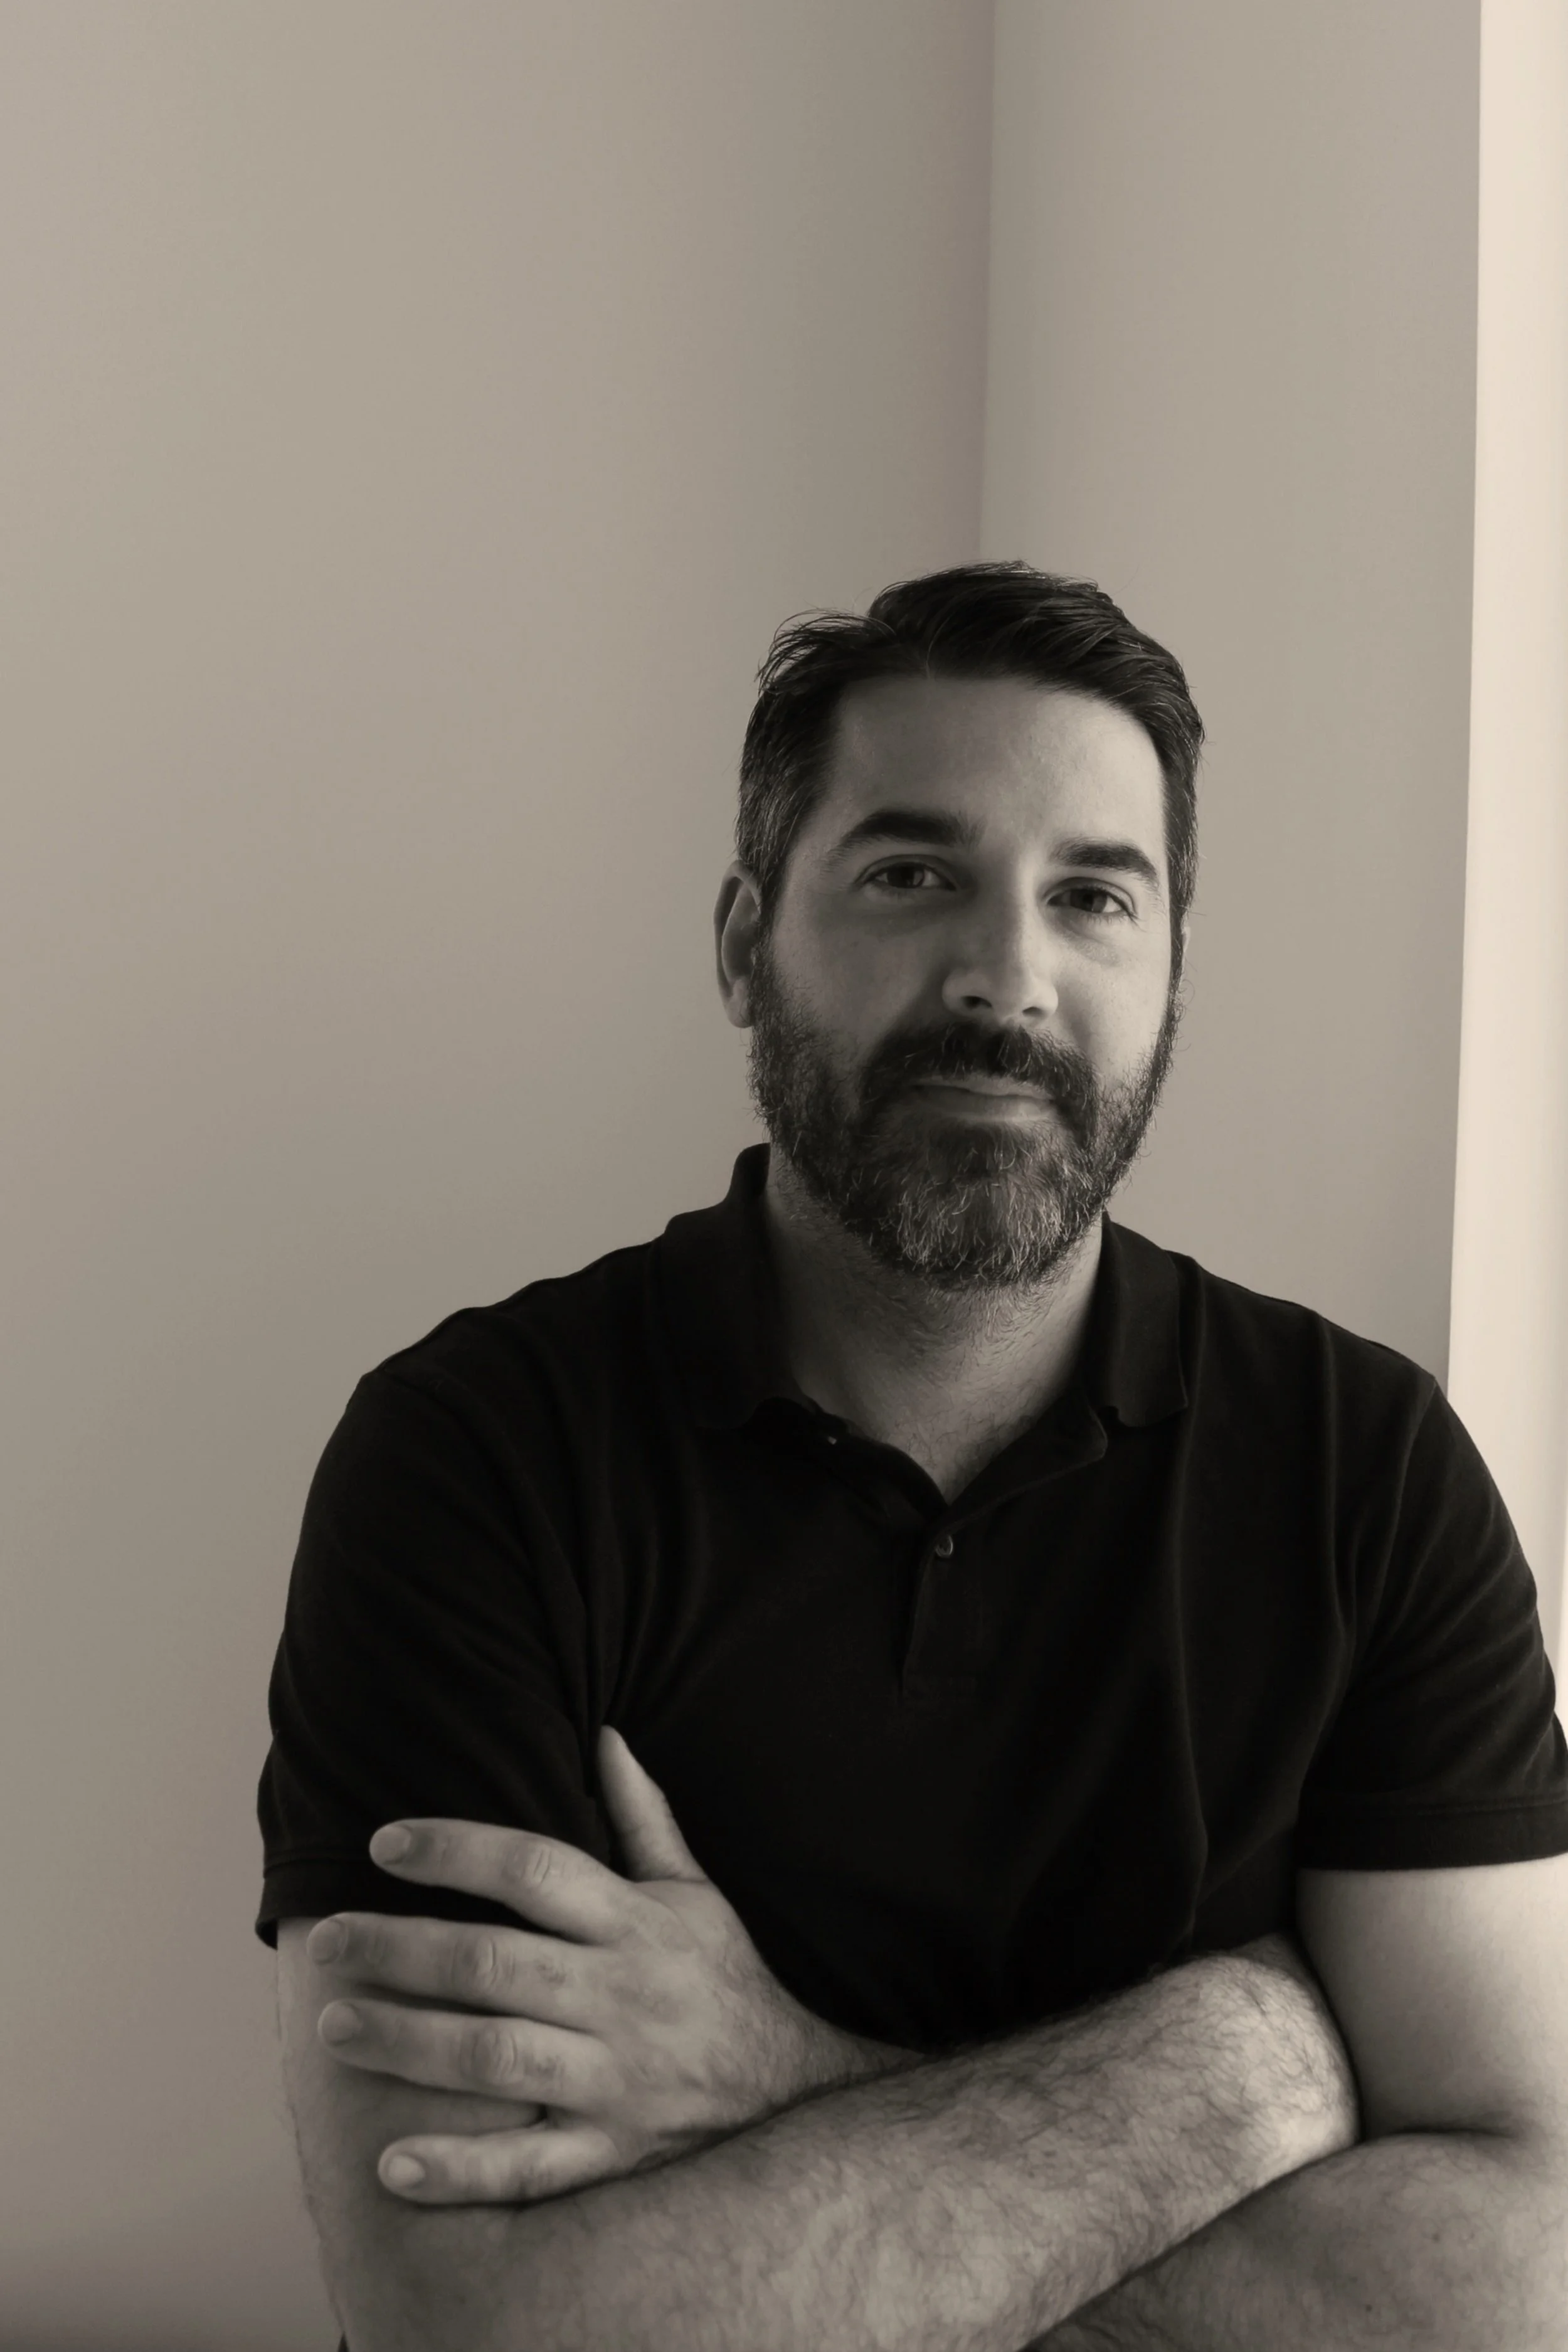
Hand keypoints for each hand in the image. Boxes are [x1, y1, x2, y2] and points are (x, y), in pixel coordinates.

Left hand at [309, 1728, 908, 2204]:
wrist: (801, 2090)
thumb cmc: (727, 1978)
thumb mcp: (697, 1891)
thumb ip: (645, 1818)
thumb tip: (607, 1736)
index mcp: (636, 1923)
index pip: (535, 1869)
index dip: (458, 1850)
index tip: (385, 1843)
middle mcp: (622, 1996)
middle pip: (495, 1964)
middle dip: (401, 1950)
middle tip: (326, 1943)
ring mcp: (616, 2080)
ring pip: (498, 2059)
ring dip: (408, 2043)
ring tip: (335, 2027)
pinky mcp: (612, 2153)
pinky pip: (530, 2168)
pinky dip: (460, 2171)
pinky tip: (390, 2165)